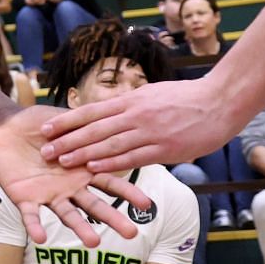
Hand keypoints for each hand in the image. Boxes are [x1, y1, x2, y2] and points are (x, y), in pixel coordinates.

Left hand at [0, 106, 148, 245]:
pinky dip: (35, 227)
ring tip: (94, 243)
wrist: (5, 129)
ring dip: (80, 228)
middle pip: (95, 205)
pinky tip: (42, 238)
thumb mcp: (65, 122)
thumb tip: (113, 118)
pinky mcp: (25, 199)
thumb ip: (85, 126)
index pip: (109, 183)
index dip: (127, 193)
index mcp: (81, 170)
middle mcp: (69, 188)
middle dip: (113, 218)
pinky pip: (30, 216)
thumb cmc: (38, 125)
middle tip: (132, 233)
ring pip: (67, 214)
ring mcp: (48, 195)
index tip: (147, 205)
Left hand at [40, 75, 240, 173]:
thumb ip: (129, 105)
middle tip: (45, 150)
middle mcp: (136, 115)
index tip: (46, 128)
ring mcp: (150, 132)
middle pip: (94, 128)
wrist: (219, 101)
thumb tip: (106, 114)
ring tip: (62, 161)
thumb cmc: (185, 98)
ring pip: (110, 144)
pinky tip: (95, 169)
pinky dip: (112, 164)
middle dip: (67, 140)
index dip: (66, 120)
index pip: (91, 111)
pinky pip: (133, 158)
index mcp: (131, 100)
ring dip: (83, 154)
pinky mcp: (165, 149)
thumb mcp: (151, 94)